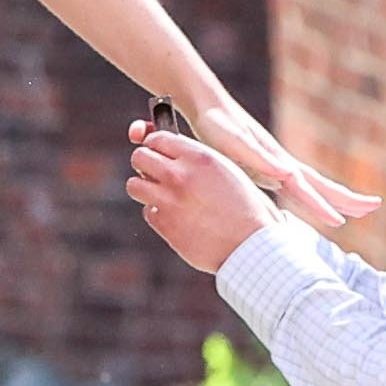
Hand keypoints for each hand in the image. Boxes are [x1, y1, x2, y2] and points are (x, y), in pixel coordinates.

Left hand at [128, 125, 274, 273]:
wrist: (251, 247)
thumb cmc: (248, 209)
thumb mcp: (229, 173)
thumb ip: (201, 163)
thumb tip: (180, 159)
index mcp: (200, 157)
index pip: (158, 138)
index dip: (156, 145)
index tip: (159, 154)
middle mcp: (180, 175)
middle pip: (139, 158)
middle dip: (145, 164)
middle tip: (154, 173)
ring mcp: (169, 200)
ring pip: (134, 185)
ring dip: (145, 188)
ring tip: (160, 195)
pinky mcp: (165, 225)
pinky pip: (147, 212)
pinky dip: (157, 214)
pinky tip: (175, 217)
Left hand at [183, 90, 376, 234]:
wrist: (208, 104)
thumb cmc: (216, 124)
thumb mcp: (233, 142)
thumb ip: (258, 158)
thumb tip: (287, 173)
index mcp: (276, 163)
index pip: (306, 188)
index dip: (322, 206)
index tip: (341, 221)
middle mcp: (282, 164)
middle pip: (320, 184)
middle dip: (347, 198)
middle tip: (374, 207)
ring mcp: (277, 165)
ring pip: (312, 186)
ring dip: (334, 198)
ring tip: (354, 211)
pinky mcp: (268, 167)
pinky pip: (298, 187)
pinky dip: (312, 196)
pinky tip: (313, 203)